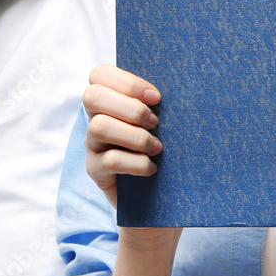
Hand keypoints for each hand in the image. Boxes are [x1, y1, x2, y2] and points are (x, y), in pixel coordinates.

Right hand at [84, 65, 182, 275]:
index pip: (99, 75)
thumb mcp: (163, 123)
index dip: (127, 81)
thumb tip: (182, 84)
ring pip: (99, 127)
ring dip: (134, 135)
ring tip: (157, 146)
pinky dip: (137, 163)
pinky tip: (153, 168)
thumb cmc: (166, 150)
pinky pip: (110, 160)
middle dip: (129, 107)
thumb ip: (159, 104)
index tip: (157, 97)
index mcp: (110, 99)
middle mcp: (95, 119)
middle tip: (156, 122)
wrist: (161, 199)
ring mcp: (92, 145)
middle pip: (92, 96)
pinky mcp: (96, 171)